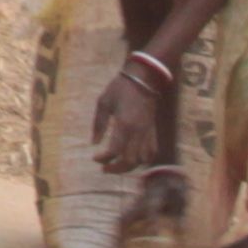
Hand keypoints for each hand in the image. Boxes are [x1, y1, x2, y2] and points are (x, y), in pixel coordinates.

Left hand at [92, 61, 176, 175]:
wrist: (143, 78)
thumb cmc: (120, 88)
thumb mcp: (103, 102)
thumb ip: (99, 124)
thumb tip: (94, 143)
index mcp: (124, 124)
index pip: (115, 151)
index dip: (104, 159)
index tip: (95, 158)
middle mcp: (138, 131)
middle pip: (130, 160)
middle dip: (116, 169)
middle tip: (104, 168)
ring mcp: (148, 132)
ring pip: (142, 160)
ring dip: (129, 167)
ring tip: (116, 166)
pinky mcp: (153, 131)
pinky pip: (152, 152)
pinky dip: (143, 160)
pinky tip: (133, 160)